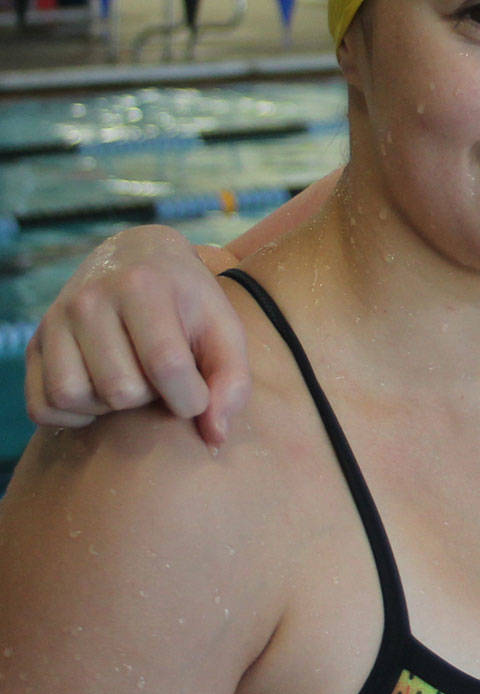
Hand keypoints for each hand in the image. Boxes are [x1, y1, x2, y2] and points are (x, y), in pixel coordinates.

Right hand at [24, 226, 249, 446]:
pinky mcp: (34, 344)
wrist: (136, 257)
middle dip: (151, 397)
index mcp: (143, 286)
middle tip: (160, 376)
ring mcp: (55, 321)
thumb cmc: (187, 301)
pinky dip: (72, 415)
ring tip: (132, 381)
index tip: (198, 395)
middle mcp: (90, 300)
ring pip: (74, 397)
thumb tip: (215, 436)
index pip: (166, 365)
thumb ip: (231, 379)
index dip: (190, 398)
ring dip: (110, 406)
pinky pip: (42, 406)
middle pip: (120, 390)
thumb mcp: (223, 327)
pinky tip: (101, 393)